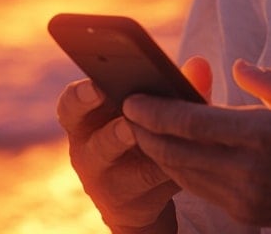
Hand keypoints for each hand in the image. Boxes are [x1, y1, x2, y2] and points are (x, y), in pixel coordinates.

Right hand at [57, 57, 213, 232]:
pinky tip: (197, 160)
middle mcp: (89, 154)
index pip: (71, 107)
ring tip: (164, 148)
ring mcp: (109, 185)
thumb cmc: (139, 130)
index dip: (79, 97)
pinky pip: (157, 189)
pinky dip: (176, 173)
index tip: (95, 86)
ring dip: (148, 162)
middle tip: (129, 125)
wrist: (137, 189)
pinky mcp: (134, 206)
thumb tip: (200, 65)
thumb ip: (170, 85)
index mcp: (85, 122)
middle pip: (95, 146)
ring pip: (127, 176)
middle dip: (112, 136)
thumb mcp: (143, 107)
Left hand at [122, 60, 270, 232]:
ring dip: (159, 152)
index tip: (132, 98)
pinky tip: (175, 152)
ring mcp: (247, 197)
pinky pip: (201, 189)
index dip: (155, 111)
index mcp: (267, 135)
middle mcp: (251, 171)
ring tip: (143, 129)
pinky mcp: (249, 214)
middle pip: (177, 152)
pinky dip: (181, 169)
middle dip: (145, 133)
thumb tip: (235, 67)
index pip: (193, 123)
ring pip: (184, 174)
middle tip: (127, 111)